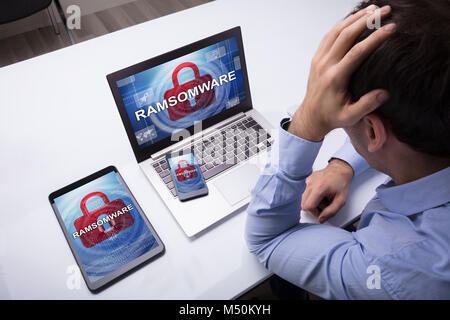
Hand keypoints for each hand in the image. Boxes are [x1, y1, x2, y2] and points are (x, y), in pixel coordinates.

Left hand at [289, 5, 394, 140]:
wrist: (311, 116)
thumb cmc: (331, 116)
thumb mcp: (350, 117)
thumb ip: (367, 105)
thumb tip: (384, 93)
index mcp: (335, 78)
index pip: (357, 52)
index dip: (375, 38)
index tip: (391, 28)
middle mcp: (325, 65)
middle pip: (346, 35)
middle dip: (367, 20)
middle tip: (385, 11)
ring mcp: (319, 60)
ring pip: (336, 31)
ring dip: (355, 18)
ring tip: (373, 9)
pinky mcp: (317, 58)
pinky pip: (329, 36)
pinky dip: (342, 24)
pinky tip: (355, 19)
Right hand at [302, 159, 353, 223]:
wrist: (340, 170)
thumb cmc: (341, 183)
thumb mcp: (341, 200)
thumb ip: (331, 212)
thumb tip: (321, 219)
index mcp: (319, 188)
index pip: (308, 206)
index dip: (314, 213)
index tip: (322, 212)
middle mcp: (311, 183)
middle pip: (304, 204)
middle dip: (313, 208)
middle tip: (323, 205)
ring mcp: (308, 181)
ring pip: (304, 199)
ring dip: (312, 202)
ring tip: (322, 198)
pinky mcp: (308, 180)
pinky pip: (306, 192)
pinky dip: (312, 196)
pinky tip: (321, 193)